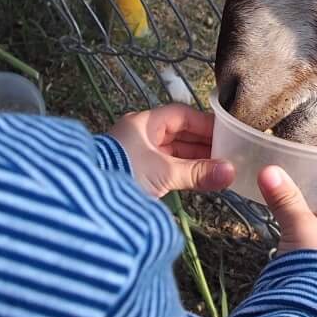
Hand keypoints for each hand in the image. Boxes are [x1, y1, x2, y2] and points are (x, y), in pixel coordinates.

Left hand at [109, 106, 236, 199]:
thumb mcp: (164, 172)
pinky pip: (166, 168)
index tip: (226, 133)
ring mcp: (137, 155)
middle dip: (203, 144)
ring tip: (219, 168)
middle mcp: (139, 136)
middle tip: (228, 153)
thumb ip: (198, 172)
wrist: (87, 200)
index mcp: (143, 124)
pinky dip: (183, 172)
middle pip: (178, 134)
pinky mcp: (136, 175)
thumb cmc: (124, 174)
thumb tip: (230, 172)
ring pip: (172, 153)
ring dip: (194, 160)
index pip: (181, 116)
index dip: (204, 124)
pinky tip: (199, 179)